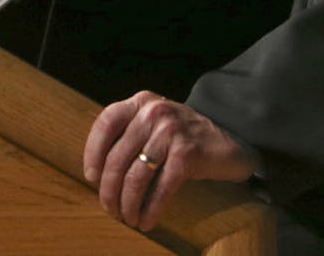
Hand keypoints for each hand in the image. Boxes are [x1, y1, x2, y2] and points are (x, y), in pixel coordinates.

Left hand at [83, 90, 257, 231]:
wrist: (232, 139)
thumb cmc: (185, 136)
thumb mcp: (156, 123)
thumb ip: (130, 134)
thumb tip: (98, 174)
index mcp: (141, 102)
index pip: (106, 123)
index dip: (93, 152)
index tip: (91, 177)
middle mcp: (153, 112)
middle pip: (117, 157)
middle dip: (109, 190)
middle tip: (110, 209)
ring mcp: (171, 132)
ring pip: (136, 176)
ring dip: (128, 204)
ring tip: (128, 219)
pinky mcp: (187, 154)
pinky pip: (160, 188)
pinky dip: (150, 209)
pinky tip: (147, 221)